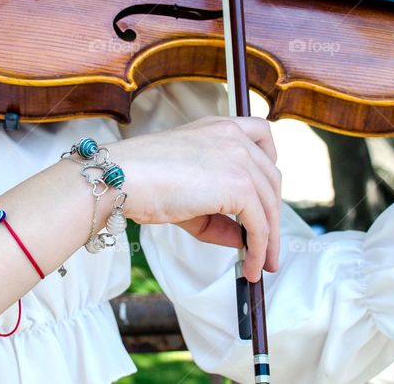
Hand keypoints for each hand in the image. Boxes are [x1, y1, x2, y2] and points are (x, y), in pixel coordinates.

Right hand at [108, 116, 280, 280]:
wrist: (122, 178)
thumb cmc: (141, 181)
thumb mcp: (187, 194)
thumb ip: (217, 214)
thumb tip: (241, 240)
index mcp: (220, 127)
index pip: (262, 137)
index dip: (269, 166)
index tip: (266, 192)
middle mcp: (234, 137)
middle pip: (271, 179)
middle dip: (272, 214)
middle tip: (267, 244)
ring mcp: (240, 159)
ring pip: (269, 205)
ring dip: (269, 240)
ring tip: (262, 264)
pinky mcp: (240, 185)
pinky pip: (259, 224)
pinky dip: (259, 248)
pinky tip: (250, 265)